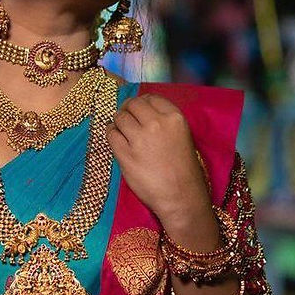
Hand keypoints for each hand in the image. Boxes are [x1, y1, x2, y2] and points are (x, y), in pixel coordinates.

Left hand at [105, 94, 211, 224]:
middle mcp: (156, 124)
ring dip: (118, 122)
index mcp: (174, 118)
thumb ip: (165, 121)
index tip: (137, 109)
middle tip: (125, 117)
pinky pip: (111, 135)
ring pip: (120, 118)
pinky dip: (111, 134)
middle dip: (127, 109)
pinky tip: (115, 139)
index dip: (141, 102)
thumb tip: (141, 110)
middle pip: (132, 105)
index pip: (151, 98)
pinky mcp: (125, 154)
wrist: (181, 196)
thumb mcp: (182, 136)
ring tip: (120, 130)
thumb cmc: (184, 170)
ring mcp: (139, 139)